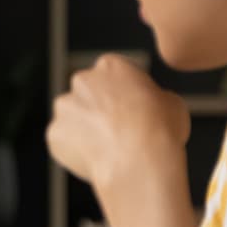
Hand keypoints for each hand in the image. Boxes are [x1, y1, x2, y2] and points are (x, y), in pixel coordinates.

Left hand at [46, 54, 188, 193]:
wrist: (139, 159)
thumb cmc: (160, 130)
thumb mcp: (172, 104)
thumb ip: (155, 99)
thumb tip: (154, 106)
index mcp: (111, 65)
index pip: (113, 76)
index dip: (122, 96)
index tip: (131, 113)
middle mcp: (82, 80)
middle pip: (87, 94)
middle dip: (97, 110)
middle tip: (116, 133)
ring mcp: (65, 107)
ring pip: (72, 118)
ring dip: (83, 130)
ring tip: (107, 151)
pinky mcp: (54, 133)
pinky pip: (63, 143)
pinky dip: (74, 152)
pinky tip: (95, 161)